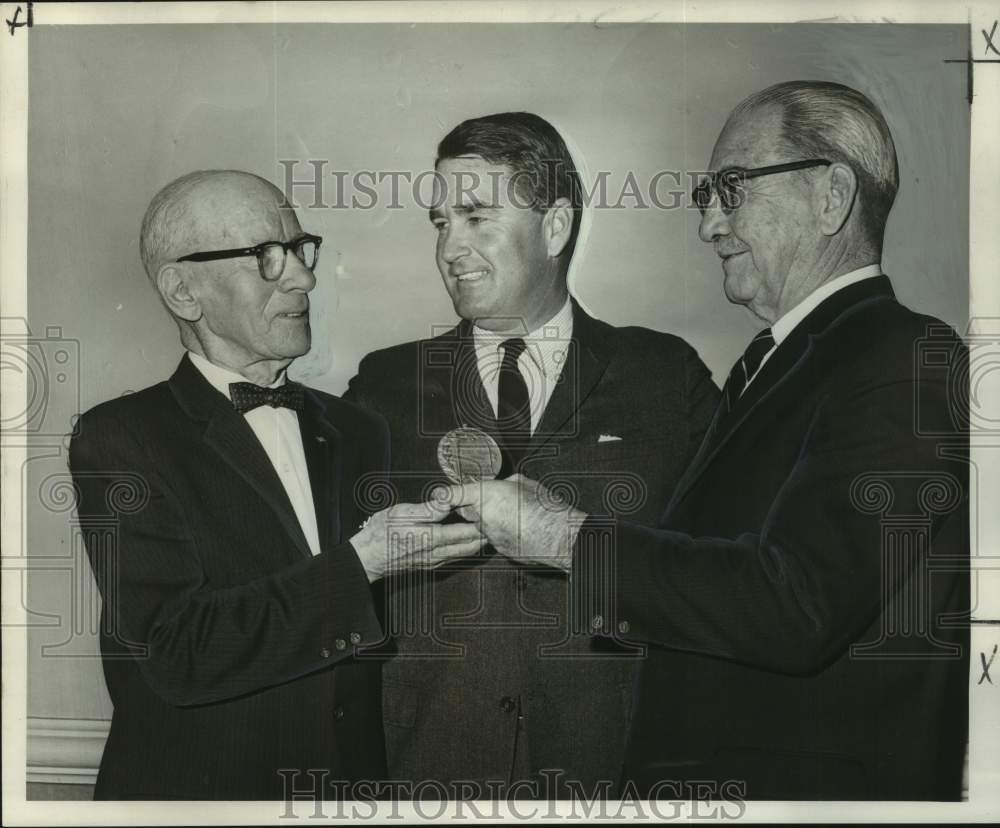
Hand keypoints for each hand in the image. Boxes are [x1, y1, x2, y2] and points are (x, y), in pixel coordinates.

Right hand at [349, 499, 486, 581]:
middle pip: (470, 546)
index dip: (480, 523)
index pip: (464, 531)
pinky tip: (470, 543)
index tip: (491, 513)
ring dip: (478, 544)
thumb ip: (427, 509)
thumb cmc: (380, 533)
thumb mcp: (401, 513)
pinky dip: (466, 550)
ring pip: (464, 554)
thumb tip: (446, 502)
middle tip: (497, 522)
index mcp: (430, 537)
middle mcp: (436, 553)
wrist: (367, 558)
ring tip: (489, 531)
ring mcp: (434, 561)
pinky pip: (455, 558)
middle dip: (485, 535)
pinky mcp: (430, 565)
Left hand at [434, 475, 586, 571]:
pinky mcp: (500, 550)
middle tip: (488, 501)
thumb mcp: (525, 484)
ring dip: (490, 520)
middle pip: (466, 511)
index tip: (438, 496)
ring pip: (481, 526)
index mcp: (488, 495)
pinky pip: (494, 538)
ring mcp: (491, 537)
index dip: (443, 495)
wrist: (560, 537)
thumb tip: (502, 485)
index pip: (454, 494)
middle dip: (472, 506)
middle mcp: (484, 517)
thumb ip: (506, 484)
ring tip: (512, 515)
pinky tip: (519, 529)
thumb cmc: (547, 509)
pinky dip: (502, 533)